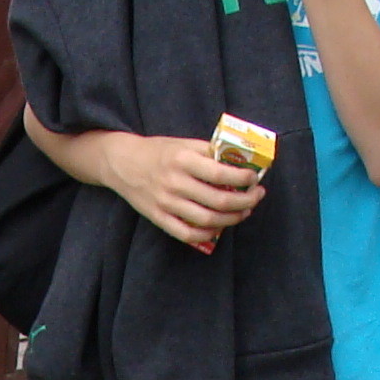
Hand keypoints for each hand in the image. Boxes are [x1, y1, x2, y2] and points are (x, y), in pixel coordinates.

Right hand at [102, 134, 265, 252]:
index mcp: (183, 160)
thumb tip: (239, 163)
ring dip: (232, 219)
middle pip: (219, 200)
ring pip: (207, 220)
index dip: (244, 179)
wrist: (123, 163)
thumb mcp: (183, 143)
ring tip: (243, 212)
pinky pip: (187, 234)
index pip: (221, 173)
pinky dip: (207, 235)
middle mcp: (175, 183)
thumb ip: (209, 153)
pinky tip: (218, 228)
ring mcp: (166, 203)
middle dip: (245, 201)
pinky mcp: (159, 218)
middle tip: (256, 197)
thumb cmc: (158, 152)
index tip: (254, 179)